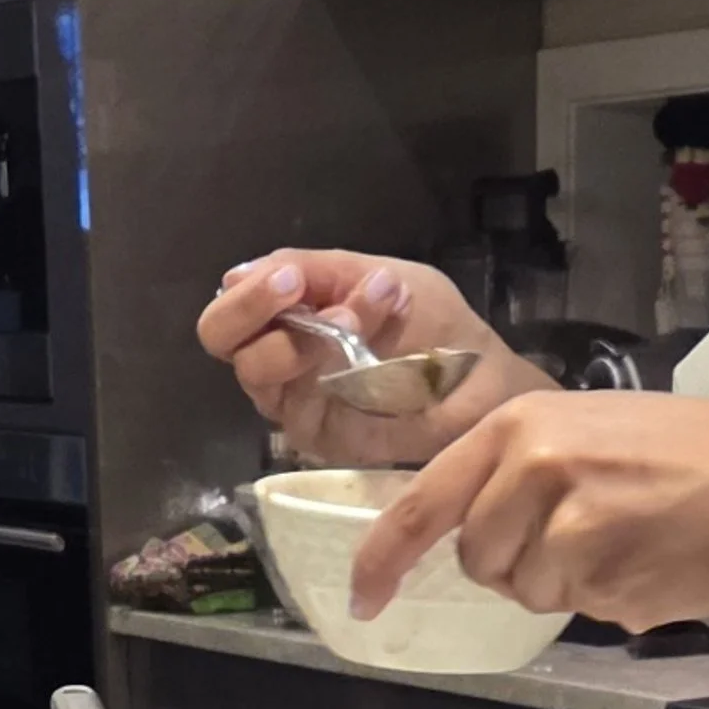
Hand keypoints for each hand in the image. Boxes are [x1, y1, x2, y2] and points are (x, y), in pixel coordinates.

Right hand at [198, 248, 536, 468]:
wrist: (485, 382)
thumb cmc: (437, 326)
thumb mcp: (381, 275)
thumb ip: (317, 270)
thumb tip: (236, 274)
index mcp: (287, 313)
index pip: (230, 307)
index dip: (247, 292)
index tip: (292, 278)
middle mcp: (280, 359)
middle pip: (223, 341)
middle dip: (255, 312)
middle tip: (299, 293)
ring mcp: (296, 402)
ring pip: (259, 373)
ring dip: (306, 337)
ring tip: (357, 321)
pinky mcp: (318, 439)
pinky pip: (300, 407)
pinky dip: (333, 373)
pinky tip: (367, 361)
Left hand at [349, 393, 708, 628]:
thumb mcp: (600, 426)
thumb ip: (530, 467)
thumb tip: (482, 524)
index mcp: (523, 425)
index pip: (423, 502)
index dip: (383, 559)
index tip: (364, 598)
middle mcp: (534, 472)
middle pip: (479, 558)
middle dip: (519, 563)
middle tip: (589, 530)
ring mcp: (569, 530)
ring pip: (527, 592)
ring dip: (568, 584)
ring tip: (633, 539)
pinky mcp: (606, 580)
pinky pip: (580, 611)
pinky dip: (613, 600)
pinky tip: (659, 560)